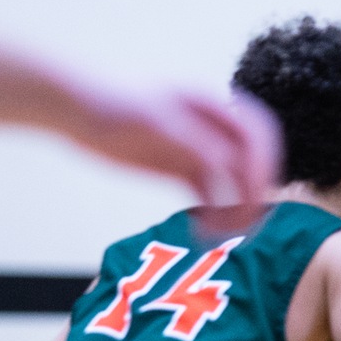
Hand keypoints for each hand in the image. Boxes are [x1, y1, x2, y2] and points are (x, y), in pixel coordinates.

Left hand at [72, 87, 279, 224]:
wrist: (76, 109)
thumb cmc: (113, 105)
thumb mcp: (156, 121)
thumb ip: (194, 142)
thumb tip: (227, 166)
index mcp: (211, 105)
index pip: (258, 131)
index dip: (264, 162)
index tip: (254, 192)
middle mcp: (210, 127)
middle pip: (252, 159)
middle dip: (256, 189)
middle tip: (247, 222)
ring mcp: (195, 149)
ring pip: (232, 181)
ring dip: (235, 207)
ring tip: (224, 235)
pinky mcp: (178, 169)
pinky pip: (208, 194)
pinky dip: (213, 214)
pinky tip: (203, 233)